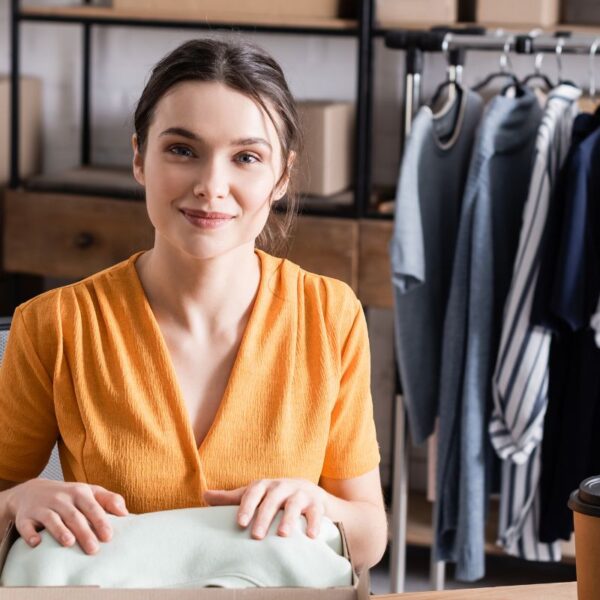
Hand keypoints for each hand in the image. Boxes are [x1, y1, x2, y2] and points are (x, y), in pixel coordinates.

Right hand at [6, 479, 128, 554]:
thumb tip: (125, 513)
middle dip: (84, 532)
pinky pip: (26, 526)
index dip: (100, 521)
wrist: (32, 490)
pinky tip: (36, 543)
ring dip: (60, 531)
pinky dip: (30, 534)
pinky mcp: (25, 517)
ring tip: (69, 543)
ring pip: (52, 519)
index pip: (92, 507)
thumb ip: (109, 500)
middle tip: (93, 549)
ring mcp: (42, 507)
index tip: (108, 537)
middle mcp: (61, 498)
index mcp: (79, 492)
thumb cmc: (69, 496)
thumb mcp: (89, 492)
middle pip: (74, 516)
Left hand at [204, 478, 326, 539]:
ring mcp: (301, 494)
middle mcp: (283, 487)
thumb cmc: (276, 497)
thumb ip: (232, 498)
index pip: (254, 492)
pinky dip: (314, 523)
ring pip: (295, 503)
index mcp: (266, 485)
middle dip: (265, 516)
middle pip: (273, 499)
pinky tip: (310, 536)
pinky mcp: (317, 504)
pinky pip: (316, 512)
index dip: (247, 506)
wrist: (310, 493)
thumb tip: (204, 495)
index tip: (240, 523)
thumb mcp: (256, 495)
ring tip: (283, 534)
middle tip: (257, 536)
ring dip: (288, 518)